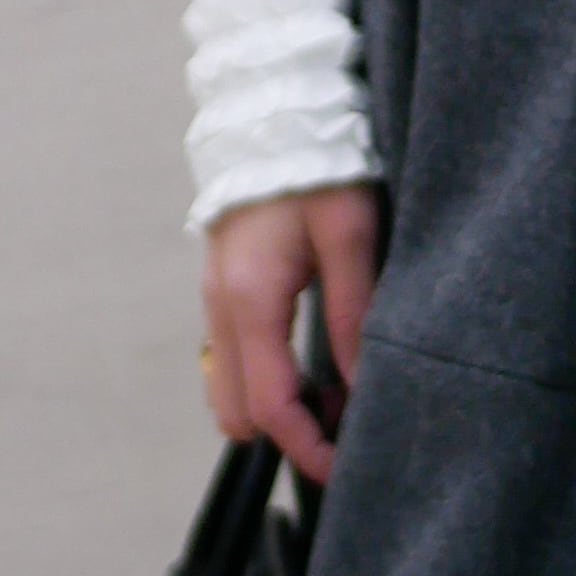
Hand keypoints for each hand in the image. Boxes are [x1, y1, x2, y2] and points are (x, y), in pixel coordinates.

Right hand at [199, 180, 380, 486]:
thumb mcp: (351, 235)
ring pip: (232, 385)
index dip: (307, 449)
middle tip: (349, 425)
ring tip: (338, 391)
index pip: (270, 407)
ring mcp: (215, 296)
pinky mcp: (224, 284)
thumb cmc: (316, 163)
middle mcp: (220, 306)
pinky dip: (269, 373)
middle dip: (290, 431)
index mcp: (249, 300)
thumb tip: (360, 386)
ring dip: (278, 403)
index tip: (346, 470)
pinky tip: (315, 358)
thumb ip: (353, 313)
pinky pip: (235, 354)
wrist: (273, 105)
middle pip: (239, 410)